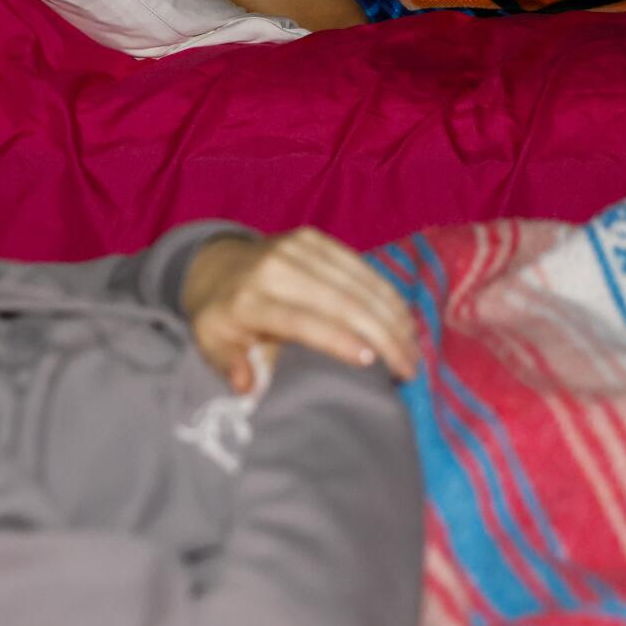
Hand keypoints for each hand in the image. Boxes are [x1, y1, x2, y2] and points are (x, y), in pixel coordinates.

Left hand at [181, 229, 419, 392]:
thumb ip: (229, 366)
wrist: (213, 264)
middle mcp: (274, 268)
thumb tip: (247, 388)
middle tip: (409, 368)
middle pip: (339, 301)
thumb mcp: (211, 345)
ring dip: (392, 316)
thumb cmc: (219, 316)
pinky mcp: (314, 237)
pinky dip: (386, 293)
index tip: (372, 363)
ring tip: (414, 350)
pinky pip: (359, 265)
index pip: (299, 320)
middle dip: (381, 335)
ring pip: (357, 282)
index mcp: (247, 300)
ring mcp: (297, 247)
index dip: (337, 340)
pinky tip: (404, 319)